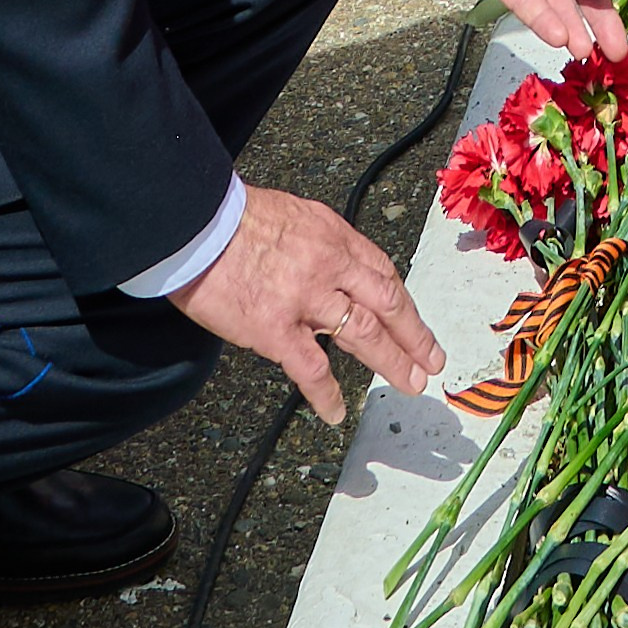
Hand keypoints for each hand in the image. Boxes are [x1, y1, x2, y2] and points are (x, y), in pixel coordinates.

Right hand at [169, 183, 443, 426]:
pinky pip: (310, 368)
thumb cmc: (234, 216)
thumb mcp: (292, 215)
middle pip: (386, 303)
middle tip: (431, 361)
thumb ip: (317, 245)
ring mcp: (305, 299)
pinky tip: (336, 412)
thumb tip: (331, 269)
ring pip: (363, 334)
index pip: (382, 272)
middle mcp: (329, 265)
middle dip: (414, 335)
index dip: (404, 303)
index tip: (416, 322)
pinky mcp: (275, 329)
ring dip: (391, 361)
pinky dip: (326, 393)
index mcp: (333, 235)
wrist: (197, 224)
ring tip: (409, 382)